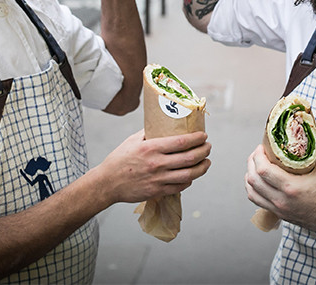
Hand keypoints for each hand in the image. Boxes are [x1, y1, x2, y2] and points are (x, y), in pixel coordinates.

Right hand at [94, 129, 211, 203]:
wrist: (107, 183)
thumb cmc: (119, 160)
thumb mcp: (132, 141)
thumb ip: (149, 133)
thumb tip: (164, 125)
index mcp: (151, 148)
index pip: (182, 142)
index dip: (197, 138)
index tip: (204, 135)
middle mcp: (157, 164)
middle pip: (190, 158)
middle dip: (204, 151)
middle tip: (208, 147)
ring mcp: (158, 179)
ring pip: (189, 174)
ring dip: (202, 167)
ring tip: (207, 162)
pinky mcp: (158, 191)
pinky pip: (180, 186)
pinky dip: (190, 180)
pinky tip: (192, 175)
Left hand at [245, 144, 315, 232]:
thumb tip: (308, 132)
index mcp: (291, 187)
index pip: (263, 170)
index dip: (258, 156)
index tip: (261, 147)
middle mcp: (281, 200)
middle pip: (253, 180)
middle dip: (251, 162)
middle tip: (258, 153)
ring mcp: (278, 208)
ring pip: (251, 192)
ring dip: (250, 176)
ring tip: (255, 165)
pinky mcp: (278, 213)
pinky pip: (257, 200)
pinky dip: (253, 188)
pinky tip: (257, 181)